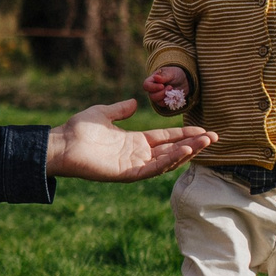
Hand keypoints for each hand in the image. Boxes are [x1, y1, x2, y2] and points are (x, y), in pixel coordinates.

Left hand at [45, 100, 216, 182]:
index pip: (166, 138)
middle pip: (172, 150)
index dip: (185, 134)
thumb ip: (120, 110)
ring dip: (186, 152)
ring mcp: (133, 165)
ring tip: (204, 142)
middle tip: (214, 137)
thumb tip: (133, 101)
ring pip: (167, 161)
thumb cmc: (78, 129)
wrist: (61, 142)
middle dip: (193, 144)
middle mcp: (138, 155)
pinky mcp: (127, 174)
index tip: (204, 130)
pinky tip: (183, 152)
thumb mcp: (104, 113)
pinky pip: (153, 169)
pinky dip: (169, 161)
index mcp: (135, 142)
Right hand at [141, 65, 191, 112]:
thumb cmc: (175, 74)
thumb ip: (164, 76)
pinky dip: (170, 101)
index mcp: (152, 80)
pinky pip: (165, 104)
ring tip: (173, 90)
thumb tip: (155, 77)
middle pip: (152, 96)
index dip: (153, 87)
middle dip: (162, 93)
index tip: (162, 86)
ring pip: (158, 102)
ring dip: (166, 97)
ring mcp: (159, 96)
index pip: (146, 85)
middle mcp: (153, 89)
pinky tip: (175, 95)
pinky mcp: (165, 101)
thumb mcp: (171, 73)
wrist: (184, 80)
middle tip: (170, 87)